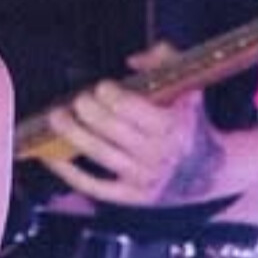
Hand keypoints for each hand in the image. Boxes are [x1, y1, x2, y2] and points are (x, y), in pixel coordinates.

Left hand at [45, 43, 225, 206]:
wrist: (208, 171)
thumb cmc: (189, 122)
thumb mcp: (189, 87)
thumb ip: (165, 61)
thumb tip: (133, 61)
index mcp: (172, 126)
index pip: (130, 107)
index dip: (109, 94)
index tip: (101, 87)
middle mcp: (157, 154)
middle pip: (110, 128)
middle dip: (87, 109)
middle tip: (78, 100)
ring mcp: (142, 178)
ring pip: (98, 153)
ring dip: (71, 132)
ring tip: (56, 117)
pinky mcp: (129, 196)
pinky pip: (92, 185)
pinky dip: (67, 171)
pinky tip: (49, 155)